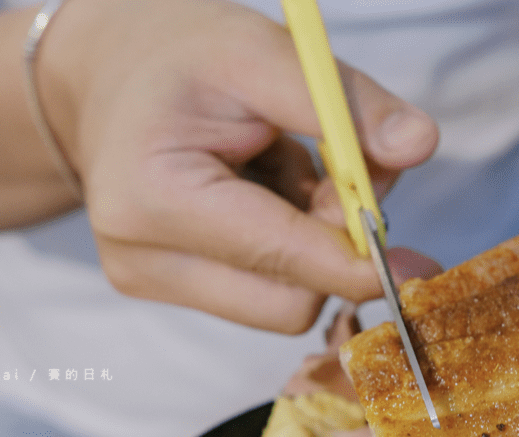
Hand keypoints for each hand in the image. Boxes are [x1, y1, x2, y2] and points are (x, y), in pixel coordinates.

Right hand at [37, 0, 438, 333]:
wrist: (99, 74)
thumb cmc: (175, 54)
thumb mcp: (259, 50)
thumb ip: (343, 101)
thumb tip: (420, 145)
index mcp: (155, 199)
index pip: (285, 259)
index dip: (360, 257)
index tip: (408, 247)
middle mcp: (142, 260)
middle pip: (291, 303)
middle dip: (334, 246)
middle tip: (332, 173)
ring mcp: (149, 281)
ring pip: (284, 305)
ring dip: (310, 247)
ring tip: (281, 173)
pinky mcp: (165, 286)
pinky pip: (264, 293)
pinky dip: (284, 250)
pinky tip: (257, 195)